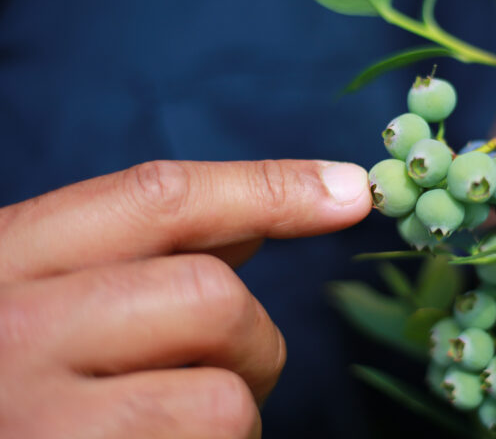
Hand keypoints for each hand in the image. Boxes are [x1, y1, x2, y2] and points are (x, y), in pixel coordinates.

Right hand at [0, 160, 370, 437]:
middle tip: (226, 373)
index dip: (271, 189)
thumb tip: (258, 220)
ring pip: (224, 399)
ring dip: (230, 417)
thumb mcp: (53, 293)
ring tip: (175, 427)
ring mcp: (41, 422)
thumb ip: (147, 253)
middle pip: (212, 296)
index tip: (352, 191)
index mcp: (11, 258)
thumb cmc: (23, 375)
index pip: (161, 198)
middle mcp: (14, 332)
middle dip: (252, 340)